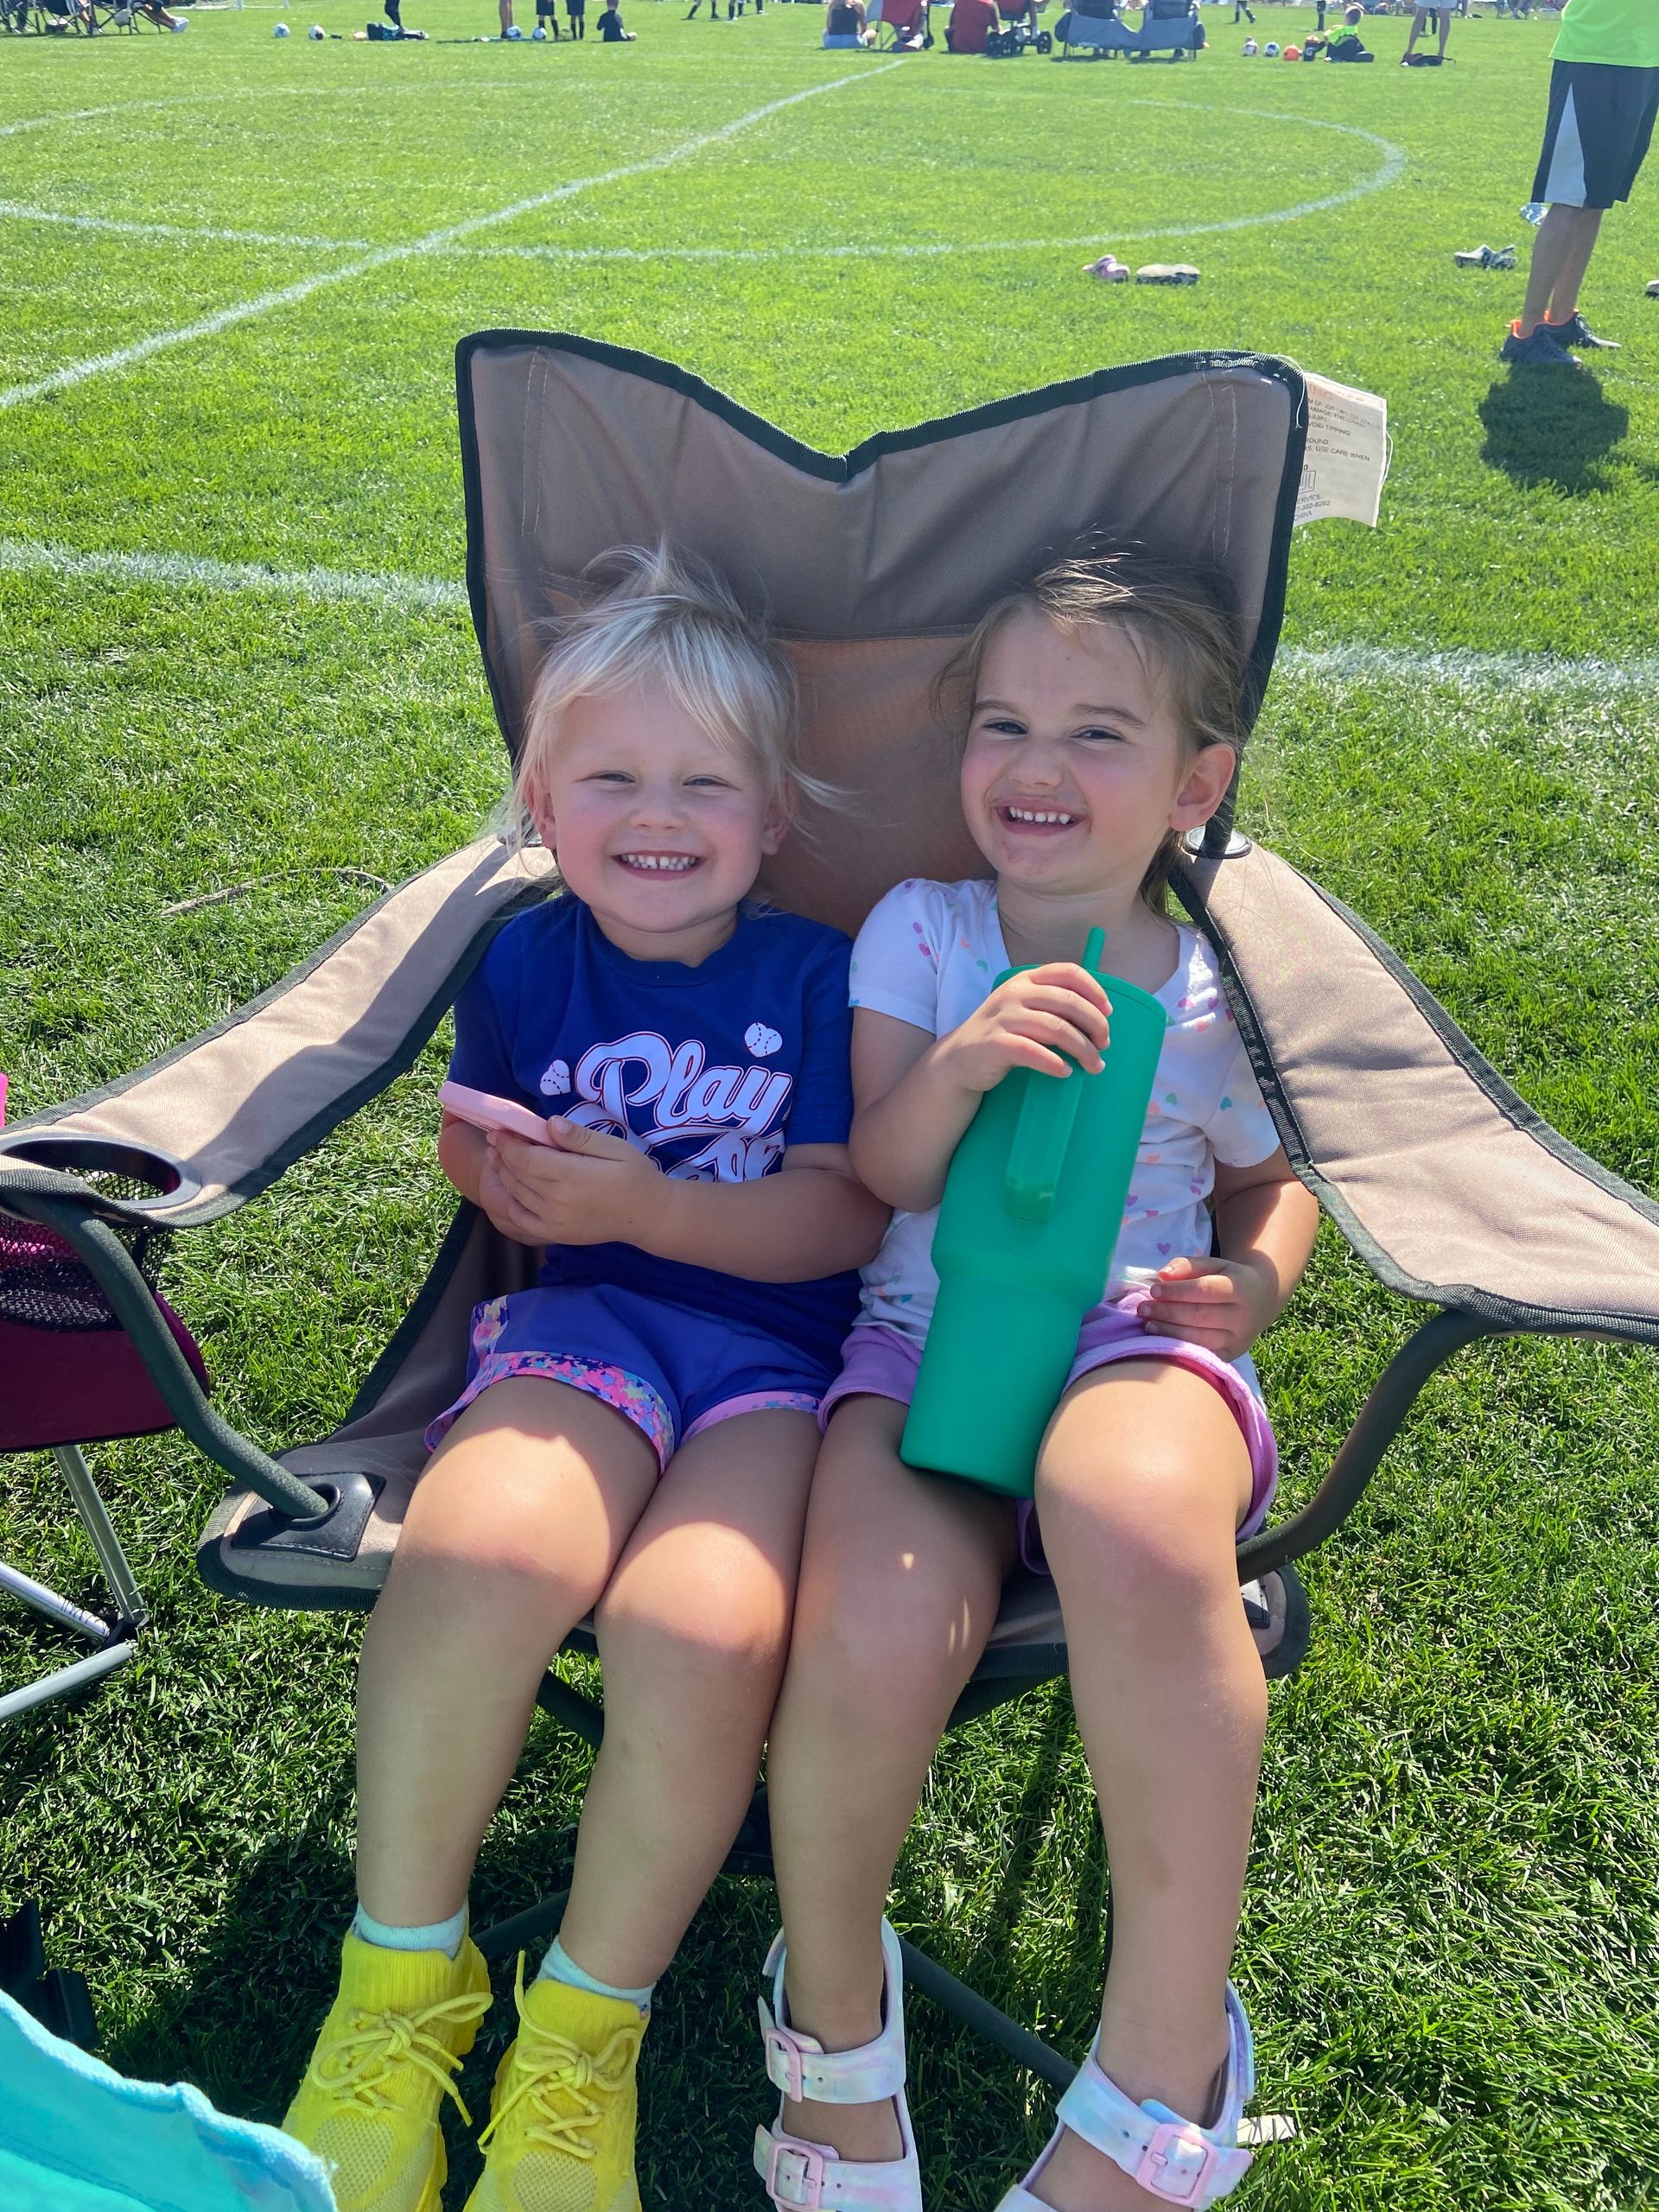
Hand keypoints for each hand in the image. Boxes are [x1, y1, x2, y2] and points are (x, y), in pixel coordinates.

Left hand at [479, 1117, 661, 1246]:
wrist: (648, 1215)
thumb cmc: (635, 1175)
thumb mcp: (614, 1147)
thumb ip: (580, 1137)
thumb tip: (550, 1123)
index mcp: (572, 1175)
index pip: (527, 1157)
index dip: (509, 1143)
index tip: (500, 1131)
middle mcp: (557, 1200)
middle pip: (517, 1174)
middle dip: (503, 1155)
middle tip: (495, 1140)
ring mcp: (554, 1220)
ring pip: (516, 1194)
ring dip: (504, 1175)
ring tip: (498, 1159)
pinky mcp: (555, 1234)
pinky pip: (522, 1219)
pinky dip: (510, 1203)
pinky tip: (509, 1190)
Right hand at [939, 963, 1111, 1093]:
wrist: (959, 1058)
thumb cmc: (1003, 1034)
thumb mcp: (1025, 1009)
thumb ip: (1054, 1006)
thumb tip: (1099, 1021)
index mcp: (1026, 979)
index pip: (1069, 972)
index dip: (1095, 991)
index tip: (1108, 1013)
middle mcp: (1015, 993)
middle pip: (1069, 1003)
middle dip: (1095, 1025)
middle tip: (1104, 1046)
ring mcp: (1003, 1017)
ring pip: (1056, 1029)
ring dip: (1082, 1049)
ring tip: (1094, 1065)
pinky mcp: (994, 1044)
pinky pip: (1032, 1052)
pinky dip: (1054, 1063)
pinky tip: (1065, 1072)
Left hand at [1138, 1255, 1274, 1362]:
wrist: (1261, 1300)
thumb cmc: (1229, 1279)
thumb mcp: (1214, 1264)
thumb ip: (1188, 1265)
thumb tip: (1162, 1275)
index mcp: (1242, 1288)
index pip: (1205, 1290)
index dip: (1177, 1291)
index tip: (1153, 1290)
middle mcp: (1244, 1317)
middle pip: (1199, 1316)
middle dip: (1167, 1313)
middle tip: (1143, 1308)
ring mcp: (1239, 1340)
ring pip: (1200, 1339)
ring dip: (1169, 1332)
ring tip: (1147, 1324)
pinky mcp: (1232, 1356)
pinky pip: (1202, 1354)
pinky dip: (1180, 1349)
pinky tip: (1161, 1341)